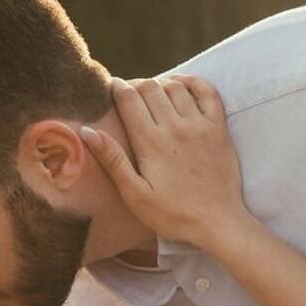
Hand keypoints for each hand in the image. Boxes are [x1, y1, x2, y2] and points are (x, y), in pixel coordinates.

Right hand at [80, 75, 249, 249]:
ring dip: (160, 84)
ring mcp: (200, 125)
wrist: (218, 223)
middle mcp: (175, 126)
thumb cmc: (173, 214)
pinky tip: (181, 86)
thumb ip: (113, 161)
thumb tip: (87, 131)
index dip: (116, 88)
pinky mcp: (218, 128)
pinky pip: (207, 92)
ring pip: (175, 87)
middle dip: (135, 85)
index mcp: (151, 142)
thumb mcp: (135, 195)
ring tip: (151, 94)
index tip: (110, 88)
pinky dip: (192, 82)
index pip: (129, 98)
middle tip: (129, 93)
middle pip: (150, 87)